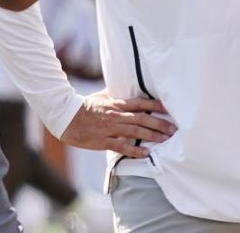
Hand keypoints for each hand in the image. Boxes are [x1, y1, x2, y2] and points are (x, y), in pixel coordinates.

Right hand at [60, 91, 176, 157]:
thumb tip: (125, 85)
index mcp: (117, 104)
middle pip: (142, 119)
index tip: (169, 109)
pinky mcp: (103, 140)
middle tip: (173, 129)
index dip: (155, 105)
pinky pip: (121, 145)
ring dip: (151, 136)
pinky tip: (146, 154)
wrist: (66, 117)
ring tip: (165, 140)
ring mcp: (110, 128)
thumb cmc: (85, 106)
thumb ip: (116, 93)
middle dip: (159, 123)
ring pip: (135, 132)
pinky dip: (134, 150)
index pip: (140, 103)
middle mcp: (116, 115)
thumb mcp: (102, 96)